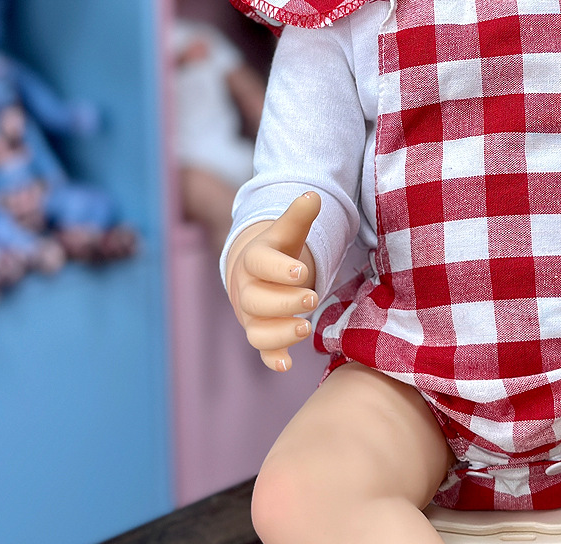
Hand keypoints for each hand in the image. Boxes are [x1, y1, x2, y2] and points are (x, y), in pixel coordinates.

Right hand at [226, 191, 320, 371]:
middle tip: (312, 299)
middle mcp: (248, 289)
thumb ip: (299, 216)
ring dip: (279, 333)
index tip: (301, 272)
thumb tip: (312, 196)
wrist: (256, 273)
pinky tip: (286, 365)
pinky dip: (272, 359)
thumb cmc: (278, 250)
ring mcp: (252, 315)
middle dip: (284, 302)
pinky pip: (262, 350)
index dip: (278, 268)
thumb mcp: (288, 231)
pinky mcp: (260, 333)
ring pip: (257, 330)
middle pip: (256, 300)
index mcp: (254, 259)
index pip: (259, 263)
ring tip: (305, 329)